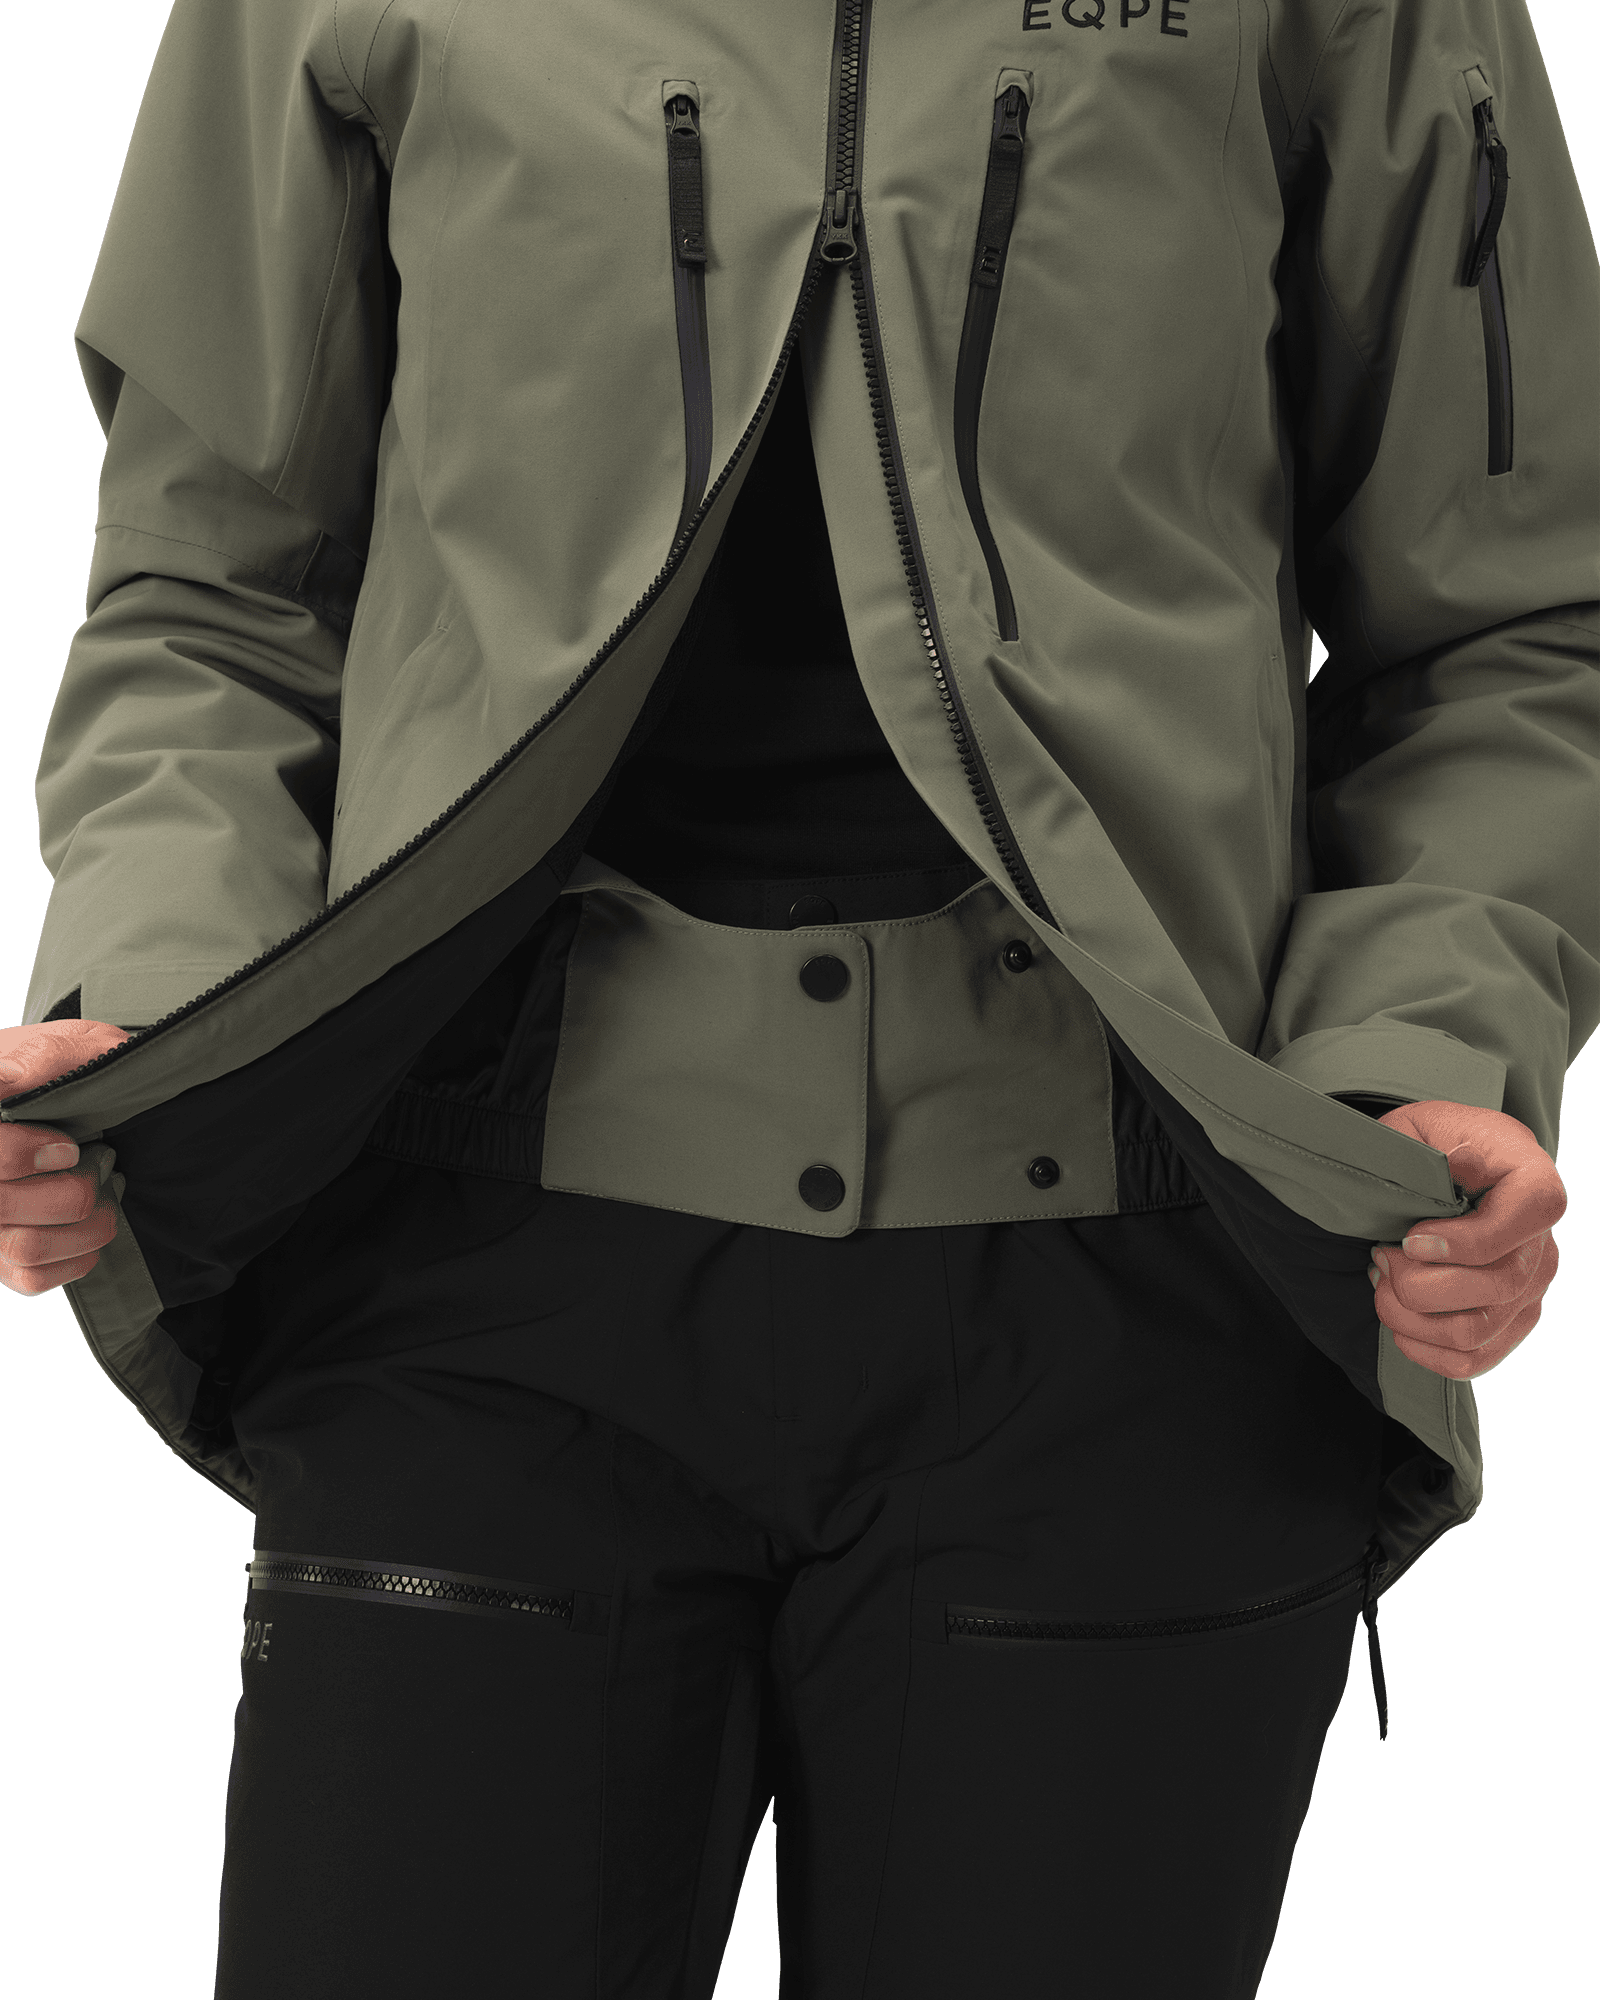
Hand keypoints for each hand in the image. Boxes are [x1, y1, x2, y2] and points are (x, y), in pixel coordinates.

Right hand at [0, 1020, 130, 1296]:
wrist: (83, 1098)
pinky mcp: (2, 1258)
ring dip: (86, 1224)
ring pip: (24, 1248)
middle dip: (72, 1189)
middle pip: (4, 1206)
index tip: (69, 1145)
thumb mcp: (72, 1047)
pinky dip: (78, 1254)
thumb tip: (7, 1081)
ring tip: (106, 1187)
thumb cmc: (72, 1069)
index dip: (22, 1155)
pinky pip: (33, 1278)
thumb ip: (42, 1059)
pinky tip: (93, 1221)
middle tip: (102, 1159)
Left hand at [1368, 1100, 1565, 1380]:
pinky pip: (1469, 1361)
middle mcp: (1541, 1242)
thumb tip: (1464, 1163)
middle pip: (1497, 1285)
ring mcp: (1529, 1290)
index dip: (1468, 1238)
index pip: (1533, 1213)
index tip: (1412, 1237)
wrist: (1428, 1175)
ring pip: (1474, 1331)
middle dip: (1417, 1280)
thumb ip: (1433, 1149)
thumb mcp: (1416, 1131)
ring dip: (1408, 1315)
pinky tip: (1396, 1315)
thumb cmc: (1423, 1147)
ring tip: (1382, 1281)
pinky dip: (1419, 1347)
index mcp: (1531, 1179)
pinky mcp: (1507, 1324)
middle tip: (1380, 1254)